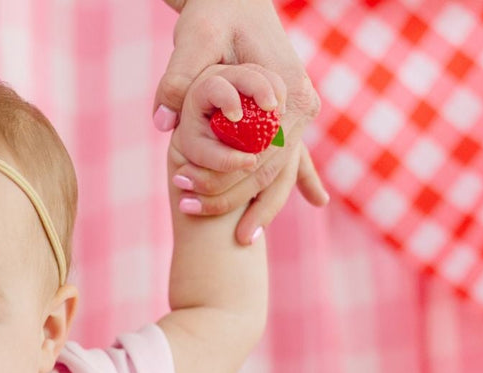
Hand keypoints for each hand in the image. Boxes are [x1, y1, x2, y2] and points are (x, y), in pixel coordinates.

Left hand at [153, 0, 328, 241]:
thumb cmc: (216, 14)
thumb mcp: (194, 40)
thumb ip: (177, 80)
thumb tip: (164, 123)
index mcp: (285, 92)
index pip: (255, 156)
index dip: (222, 184)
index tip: (188, 199)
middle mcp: (302, 105)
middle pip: (271, 171)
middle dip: (237, 203)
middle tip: (194, 218)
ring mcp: (302, 109)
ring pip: (284, 171)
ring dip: (263, 204)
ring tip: (241, 239)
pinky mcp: (294, 111)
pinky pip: (298, 153)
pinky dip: (303, 179)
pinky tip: (318, 203)